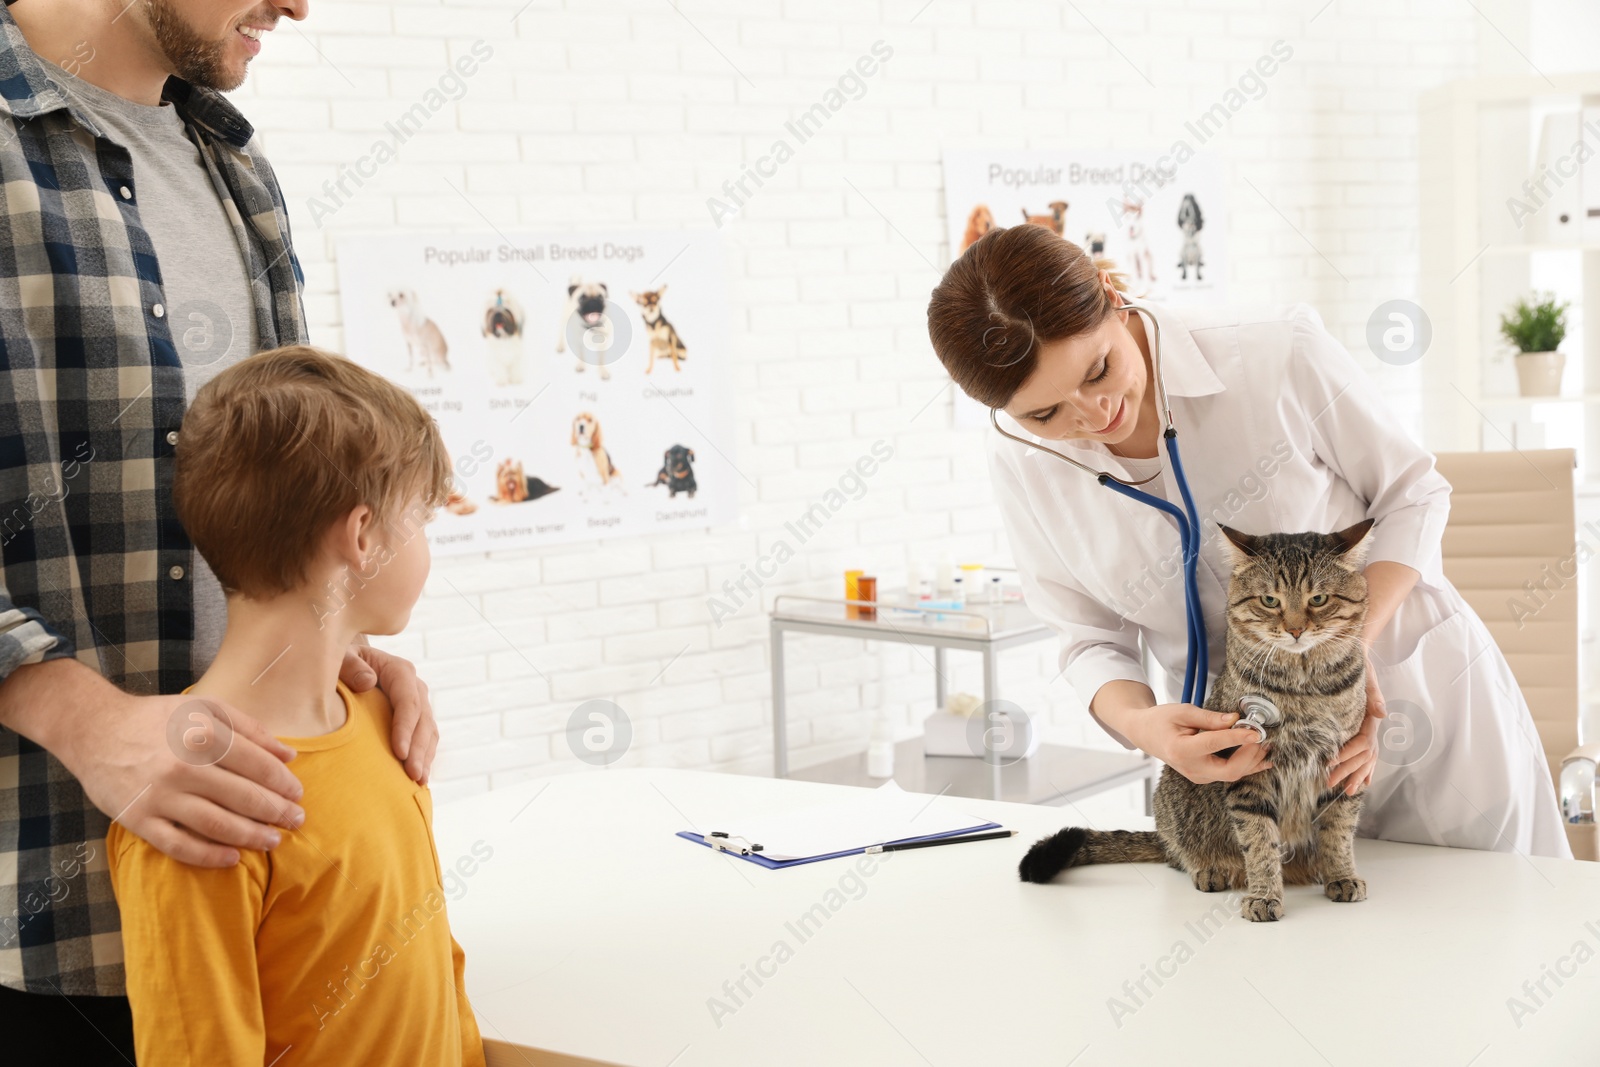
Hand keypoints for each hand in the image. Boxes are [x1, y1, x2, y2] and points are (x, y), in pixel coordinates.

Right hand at [60, 689, 303, 867]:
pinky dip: (209, 856)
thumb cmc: (157, 718)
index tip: (298, 794)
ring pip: (217, 824)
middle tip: (296, 820)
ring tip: (273, 841)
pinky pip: (179, 846)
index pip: (258, 766)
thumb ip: (250, 729)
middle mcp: (183, 767)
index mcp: (204, 735)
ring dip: (251, 836)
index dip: (283, 784)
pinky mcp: (138, 820)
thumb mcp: (206, 709)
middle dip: (277, 812)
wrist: (94, 730)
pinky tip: (233, 858)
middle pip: (244, 797)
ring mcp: (160, 796)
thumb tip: (288, 756)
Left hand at [340, 644, 437, 783]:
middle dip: (418, 749)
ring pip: (428, 732)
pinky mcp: (414, 720)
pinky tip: (418, 779)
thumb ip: (351, 666)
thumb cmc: (340, 661)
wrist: (347, 664)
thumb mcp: (341, 657)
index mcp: (399, 671)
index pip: (408, 701)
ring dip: (425, 757)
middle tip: (412, 775)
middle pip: (423, 720)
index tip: (399, 753)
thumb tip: (368, 682)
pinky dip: (423, 758)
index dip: (405, 727)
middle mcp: (414, 687)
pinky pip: (425, 740)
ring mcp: (418, 704)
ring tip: (418, 782)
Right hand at [1135, 703, 1274, 784]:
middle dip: (1250, 757)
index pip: (1215, 744)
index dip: (1238, 738)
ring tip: (1267, 745)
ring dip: (1252, 761)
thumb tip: (1235, 720)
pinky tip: (1262, 759)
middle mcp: (1190, 768)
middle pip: (1229, 771)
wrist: (1145, 734)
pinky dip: (1246, 766)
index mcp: (1181, 750)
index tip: (1255, 731)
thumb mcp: (1183, 712)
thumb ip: (1210, 718)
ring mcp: (1197, 775)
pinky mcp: (1203, 776)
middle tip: (1262, 739)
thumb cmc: (1161, 720)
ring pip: (1232, 775)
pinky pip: (1229, 774)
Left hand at [1328, 650, 1386, 794]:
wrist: (1361, 657)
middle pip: (1363, 756)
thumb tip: (1382, 713)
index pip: (1361, 744)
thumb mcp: (1368, 677)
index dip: (1346, 755)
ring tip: (1346, 791)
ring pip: (1367, 759)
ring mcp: (1371, 731)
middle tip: (1329, 783)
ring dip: (1357, 775)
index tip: (1330, 763)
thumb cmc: (1362, 666)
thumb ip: (1374, 695)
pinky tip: (1363, 782)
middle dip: (1347, 771)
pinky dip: (1367, 769)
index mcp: (1371, 718)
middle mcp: (1373, 727)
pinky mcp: (1365, 730)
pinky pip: (1369, 755)